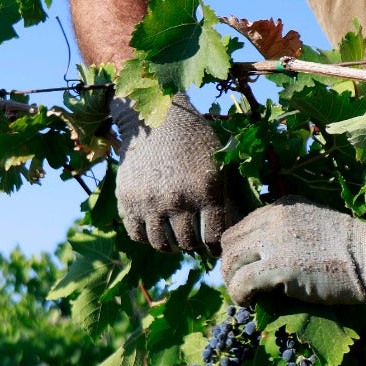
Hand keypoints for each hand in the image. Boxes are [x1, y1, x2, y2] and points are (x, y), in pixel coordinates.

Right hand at [111, 93, 231, 252]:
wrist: (155, 118)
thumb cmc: (194, 139)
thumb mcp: (219, 162)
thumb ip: (228, 193)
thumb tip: (238, 225)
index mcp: (206, 190)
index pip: (214, 238)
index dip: (216, 246)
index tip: (214, 246)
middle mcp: (177, 199)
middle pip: (188, 243)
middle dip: (194, 245)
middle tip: (195, 240)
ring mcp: (149, 201)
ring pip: (162, 244)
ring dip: (171, 245)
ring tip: (176, 238)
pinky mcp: (127, 199)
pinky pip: (137, 235)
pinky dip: (147, 238)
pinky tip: (156, 228)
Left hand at [219, 197, 365, 305]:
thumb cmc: (353, 249)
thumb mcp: (316, 225)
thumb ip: (288, 231)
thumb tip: (264, 256)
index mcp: (283, 206)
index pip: (243, 225)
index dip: (240, 250)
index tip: (246, 267)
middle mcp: (274, 218)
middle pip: (230, 241)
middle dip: (231, 265)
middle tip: (243, 284)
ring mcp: (275, 241)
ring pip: (230, 262)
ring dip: (233, 281)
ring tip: (246, 295)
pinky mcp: (278, 267)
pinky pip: (241, 283)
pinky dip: (239, 296)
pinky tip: (249, 303)